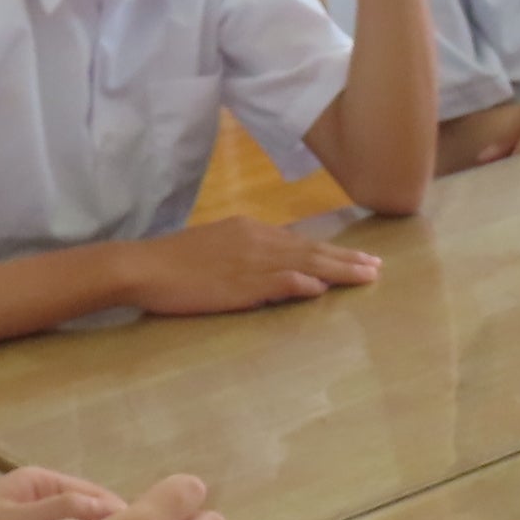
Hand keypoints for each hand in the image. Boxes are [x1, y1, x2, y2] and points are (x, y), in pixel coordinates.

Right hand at [116, 216, 381, 315]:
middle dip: (346, 259)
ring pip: (304, 262)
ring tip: (367, 276)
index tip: (356, 257)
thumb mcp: (215, 249)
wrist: (142, 266)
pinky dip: (300, 282)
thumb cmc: (172, 262)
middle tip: (377, 267)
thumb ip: (246, 255)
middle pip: (311, 249)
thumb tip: (274, 267)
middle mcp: (256, 240)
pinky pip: (277, 281)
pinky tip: (320, 288)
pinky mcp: (238, 283)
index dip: (330, 250)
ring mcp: (249, 261)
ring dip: (338, 269)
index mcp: (249, 231)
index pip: (299, 241)